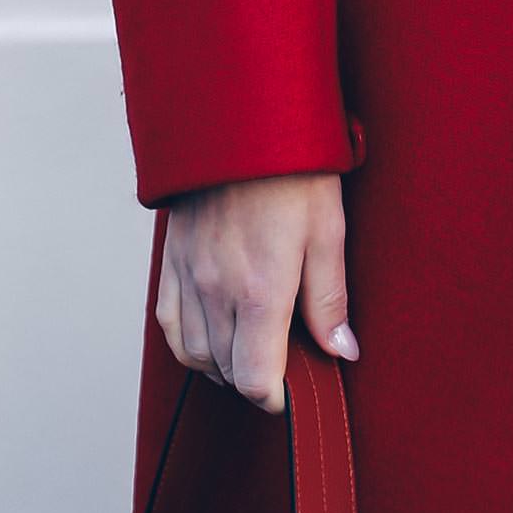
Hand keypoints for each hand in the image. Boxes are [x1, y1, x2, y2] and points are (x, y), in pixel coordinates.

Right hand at [155, 170, 357, 411]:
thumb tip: (341, 351)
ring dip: (224, 363)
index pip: (256, 380)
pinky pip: (170, 324)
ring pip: (195, 354)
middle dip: (256, 377)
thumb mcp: (328, 229)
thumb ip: (330, 299)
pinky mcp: (170, 262)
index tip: (295, 386)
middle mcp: (214, 292)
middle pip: (226, 372)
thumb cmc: (292, 169)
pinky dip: (191, 341)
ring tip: (255, 345)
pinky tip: (214, 330)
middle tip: (286, 357)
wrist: (239, 117)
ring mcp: (186, 277)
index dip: (277, 395)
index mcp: (258, 291)